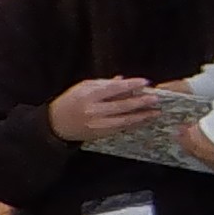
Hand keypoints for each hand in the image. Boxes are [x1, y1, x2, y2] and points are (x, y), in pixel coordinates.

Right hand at [48, 77, 162, 142]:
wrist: (57, 123)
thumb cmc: (71, 100)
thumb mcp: (84, 87)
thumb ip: (104, 84)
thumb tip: (124, 80)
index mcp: (89, 94)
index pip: (114, 88)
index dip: (131, 85)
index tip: (145, 82)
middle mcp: (94, 110)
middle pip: (121, 106)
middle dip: (141, 102)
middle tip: (156, 99)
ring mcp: (97, 124)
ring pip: (124, 120)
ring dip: (141, 116)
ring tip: (155, 112)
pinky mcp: (100, 134)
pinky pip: (120, 129)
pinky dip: (133, 124)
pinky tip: (143, 121)